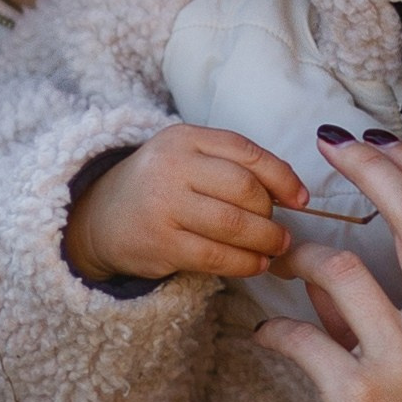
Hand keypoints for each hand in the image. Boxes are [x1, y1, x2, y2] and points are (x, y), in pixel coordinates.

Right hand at [64, 124, 307, 281]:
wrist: (101, 216)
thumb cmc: (161, 187)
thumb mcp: (189, 159)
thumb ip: (233, 166)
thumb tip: (294, 193)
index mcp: (185, 137)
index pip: (247, 152)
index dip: (283, 177)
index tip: (301, 199)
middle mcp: (172, 166)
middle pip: (244, 189)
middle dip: (271, 214)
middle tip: (281, 230)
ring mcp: (164, 205)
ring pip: (234, 224)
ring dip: (265, 241)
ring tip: (275, 248)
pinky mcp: (161, 243)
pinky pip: (217, 256)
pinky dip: (245, 263)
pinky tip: (255, 264)